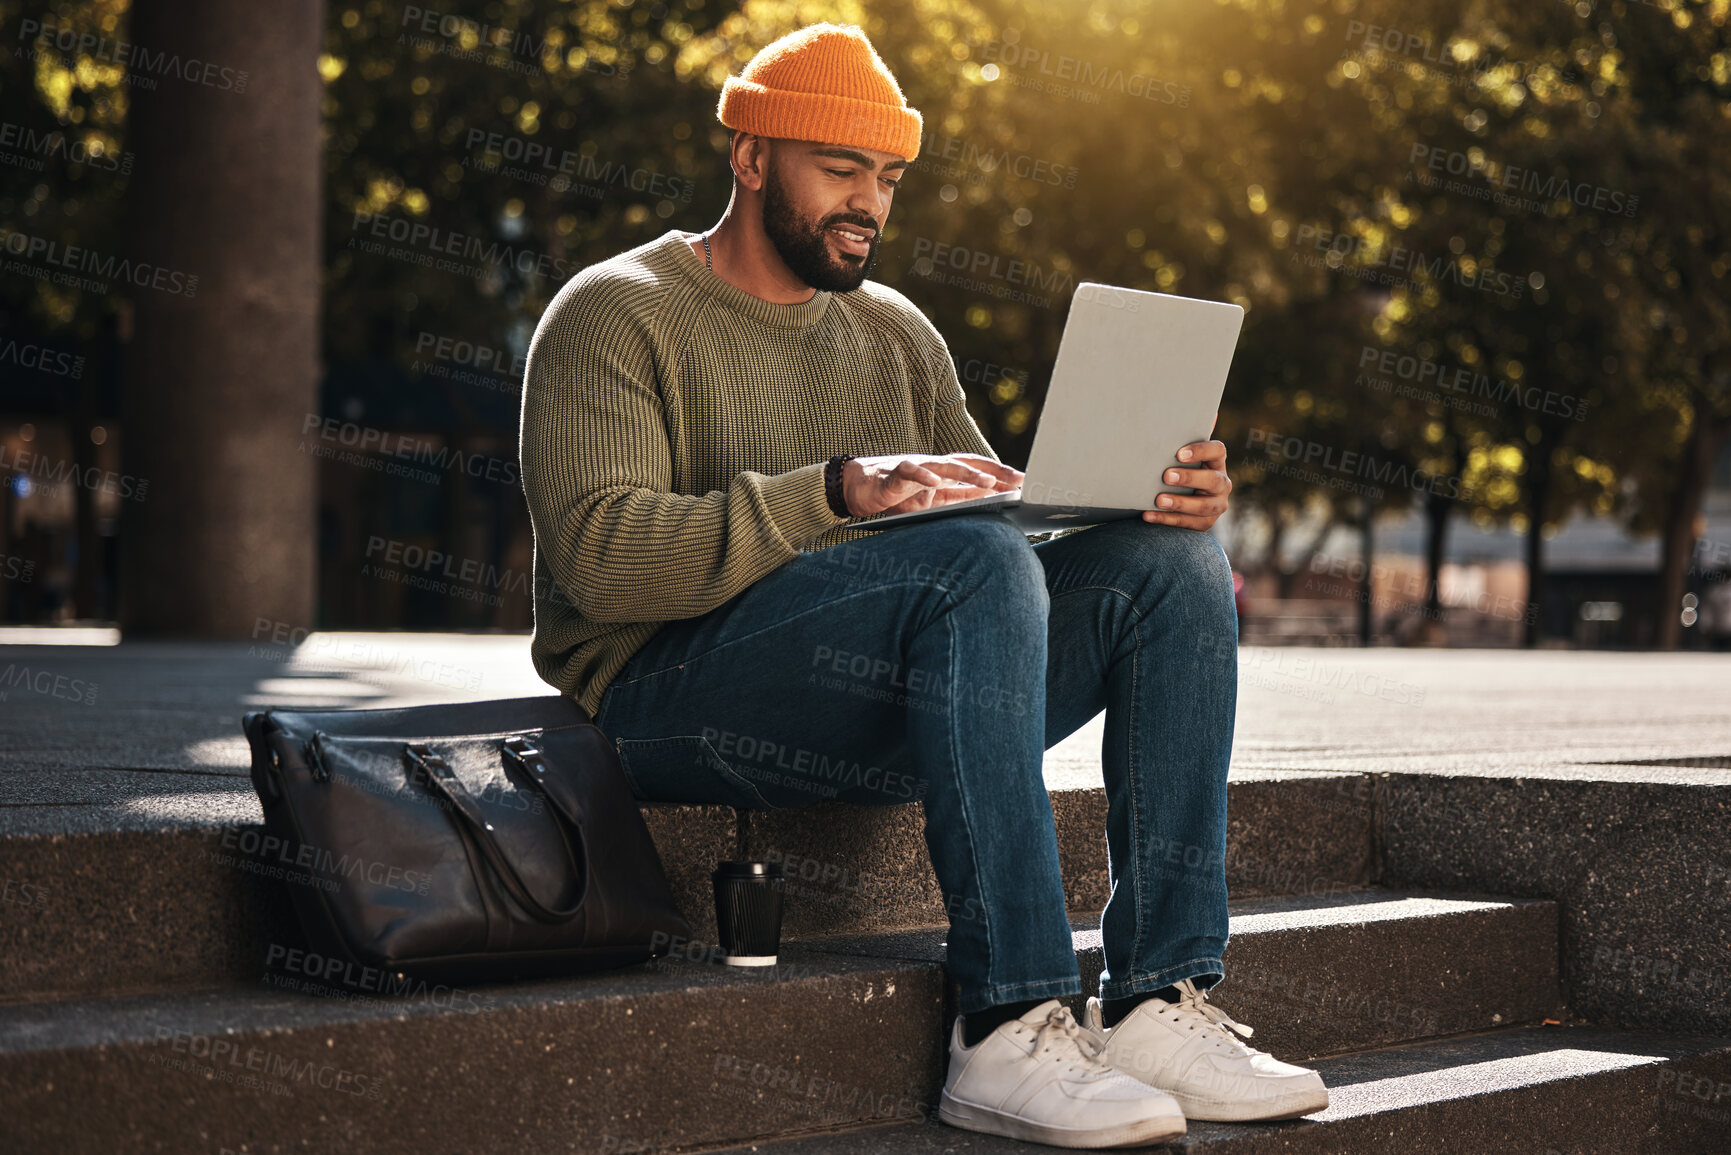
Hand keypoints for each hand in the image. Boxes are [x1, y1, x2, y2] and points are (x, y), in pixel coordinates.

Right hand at [843, 453, 1023, 516]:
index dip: (1002, 475)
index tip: (1027, 482)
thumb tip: (991, 505)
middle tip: (1019, 479)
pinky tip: (935, 483)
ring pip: (945, 467)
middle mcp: (934, 468)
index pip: (979, 472)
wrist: (860, 488)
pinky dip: (922, 476)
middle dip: (995, 471)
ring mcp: (916, 468)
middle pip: (969, 465)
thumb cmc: (898, 497)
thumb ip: (959, 501)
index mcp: (945, 476)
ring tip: (989, 482)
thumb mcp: (934, 504)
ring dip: (968, 474)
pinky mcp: (894, 474)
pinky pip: (910, 471)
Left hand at [1143, 439, 1229, 530]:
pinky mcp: (1205, 523)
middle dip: (1189, 478)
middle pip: (1213, 480)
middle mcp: (1222, 483)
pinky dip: (1167, 519)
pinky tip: (1148, 515)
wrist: (1177, 497)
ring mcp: (1217, 504)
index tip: (1179, 453)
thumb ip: (1179, 439)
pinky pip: (1188, 523)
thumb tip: (1180, 416)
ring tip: (1159, 500)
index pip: (1217, 451)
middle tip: (1166, 476)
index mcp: (1217, 461)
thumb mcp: (1179, 457)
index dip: (1201, 451)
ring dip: (1180, 503)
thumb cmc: (1176, 468)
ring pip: (1204, 506)